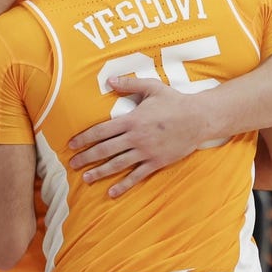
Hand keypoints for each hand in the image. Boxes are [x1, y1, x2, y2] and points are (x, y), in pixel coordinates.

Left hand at [68, 76, 211, 196]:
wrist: (199, 118)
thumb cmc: (175, 101)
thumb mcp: (152, 88)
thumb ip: (129, 84)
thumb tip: (109, 80)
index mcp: (132, 119)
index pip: (101, 131)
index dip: (84, 138)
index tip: (71, 144)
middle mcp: (136, 137)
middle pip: (105, 149)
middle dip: (87, 157)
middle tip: (72, 164)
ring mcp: (146, 151)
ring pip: (118, 164)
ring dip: (100, 172)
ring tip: (86, 178)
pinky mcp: (157, 162)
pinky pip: (137, 176)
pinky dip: (124, 185)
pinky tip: (112, 192)